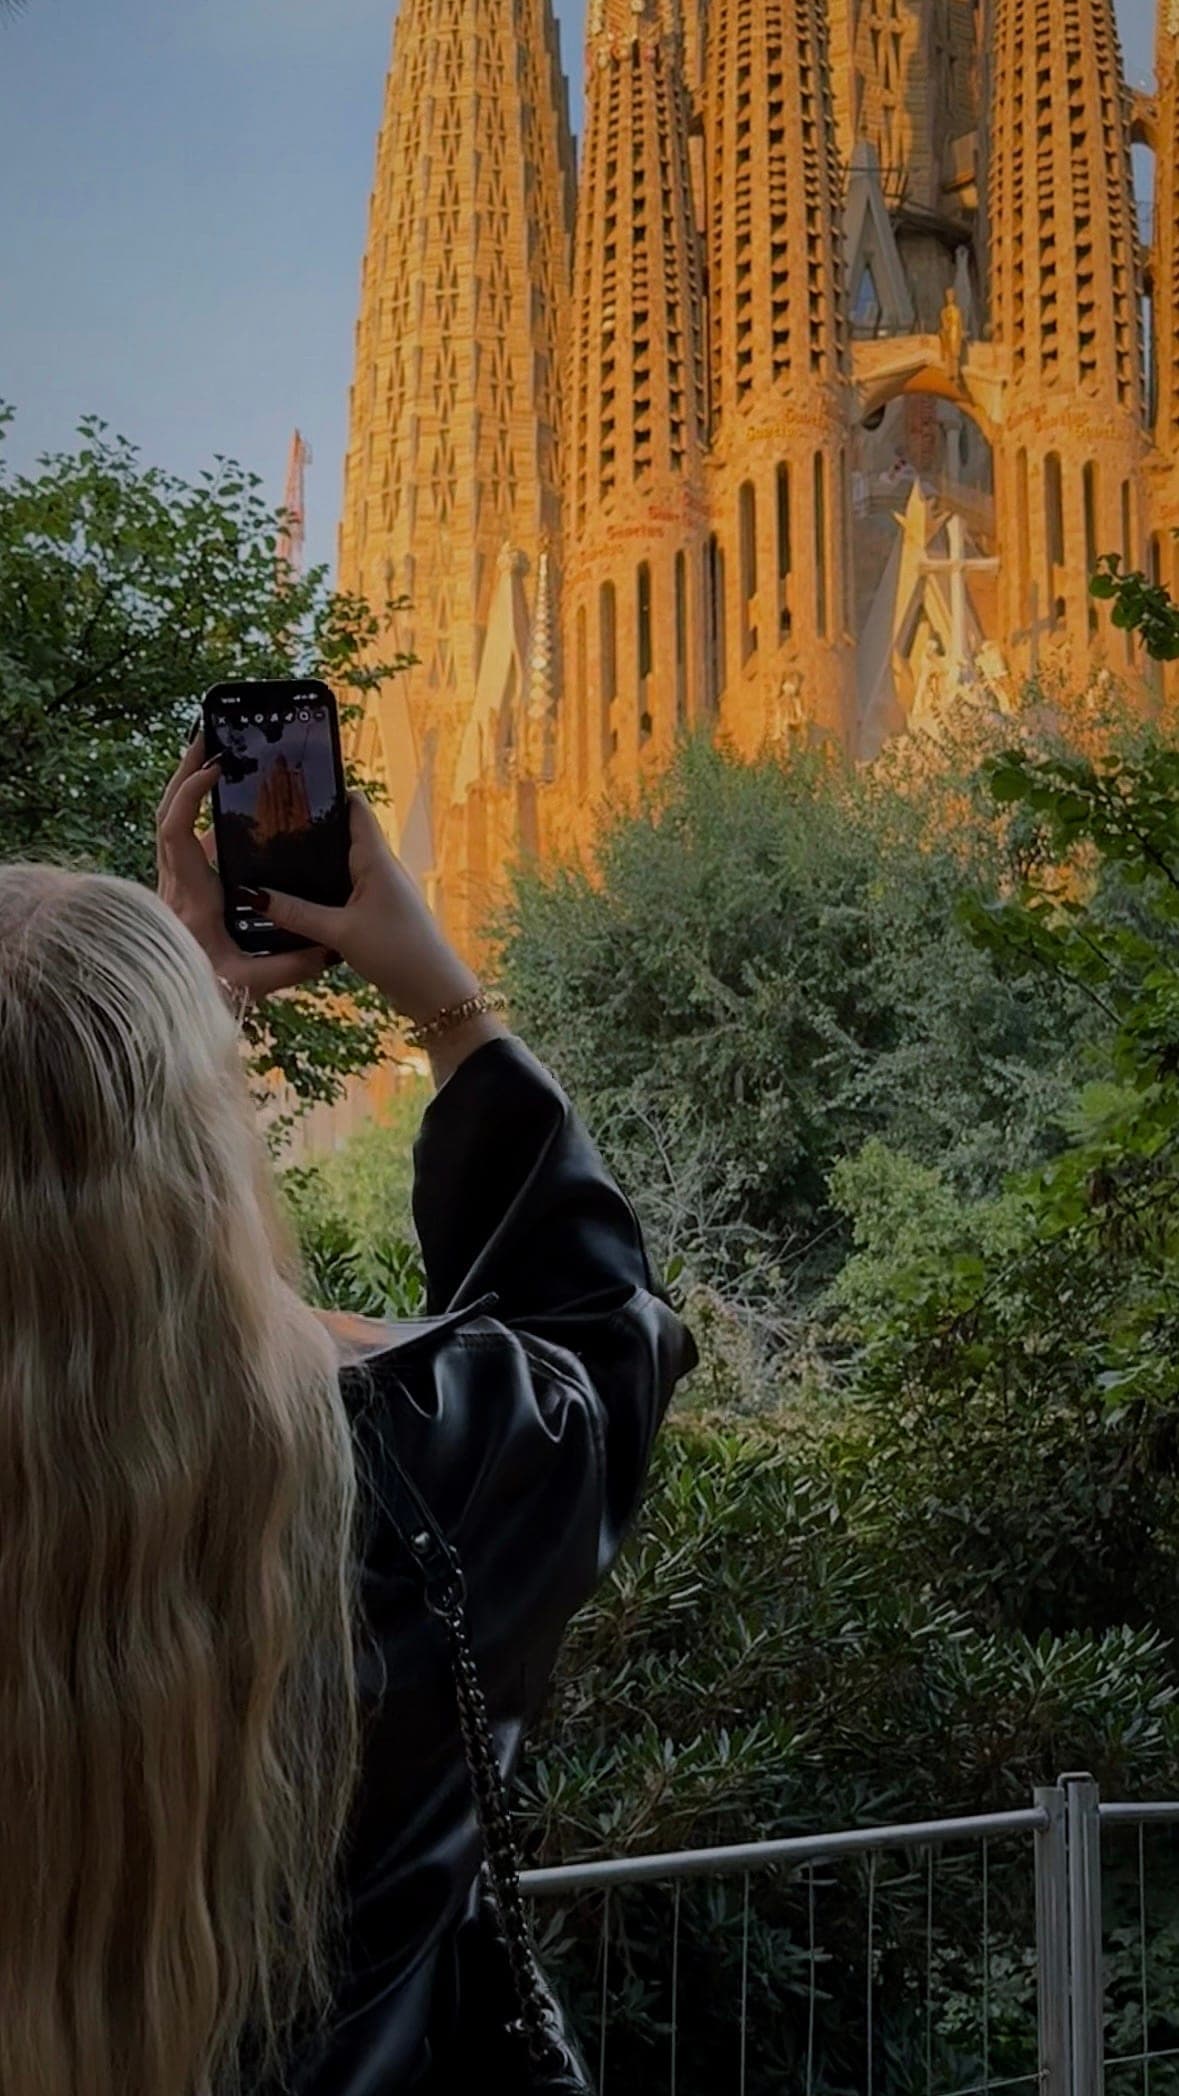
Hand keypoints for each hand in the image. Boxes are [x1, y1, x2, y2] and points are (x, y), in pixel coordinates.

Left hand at [156, 731, 334, 1004]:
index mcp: (187, 895)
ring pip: (170, 824)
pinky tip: (224, 811)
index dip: (189, 794)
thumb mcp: (251, 984)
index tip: (216, 768)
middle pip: (166, 811)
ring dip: (188, 788)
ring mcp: (170, 886)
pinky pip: (181, 842)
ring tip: (216, 758)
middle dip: (185, 770)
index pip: (174, 830)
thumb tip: (331, 948)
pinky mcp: (176, 892)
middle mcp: (172, 883)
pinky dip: (196, 816)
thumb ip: (292, 965)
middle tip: (209, 736)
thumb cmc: (203, 997)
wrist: (160, 1015)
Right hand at [243, 789, 483, 1024]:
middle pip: (342, 835)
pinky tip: (294, 899)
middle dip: (309, 830)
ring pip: (341, 865)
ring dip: (313, 863)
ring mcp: (379, 890)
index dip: (328, 792)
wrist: (434, 991)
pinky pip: (344, 891)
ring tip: (270, 858)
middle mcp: (379, 867)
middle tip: (266, 825)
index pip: (354, 807)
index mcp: (375, 858)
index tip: (292, 787)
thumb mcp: (339, 932)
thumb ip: (296, 913)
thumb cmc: (396, 952)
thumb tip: (253, 894)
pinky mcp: (376, 913)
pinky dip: (321, 890)